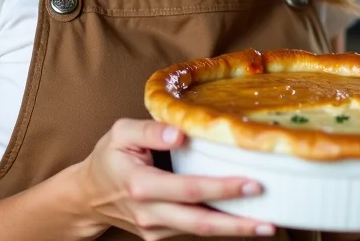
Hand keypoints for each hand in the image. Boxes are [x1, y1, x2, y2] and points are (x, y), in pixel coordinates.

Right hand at [70, 119, 274, 239]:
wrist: (88, 195)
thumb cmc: (109, 157)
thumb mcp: (120, 133)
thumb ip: (150, 130)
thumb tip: (181, 133)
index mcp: (141, 184)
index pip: (188, 189)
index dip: (221, 189)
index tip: (252, 184)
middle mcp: (150, 212)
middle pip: (200, 223)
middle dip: (237, 224)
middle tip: (270, 220)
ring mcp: (155, 229)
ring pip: (200, 231)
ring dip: (234, 229)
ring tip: (268, 223)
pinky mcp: (160, 236)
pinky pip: (193, 230)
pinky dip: (218, 225)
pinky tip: (242, 219)